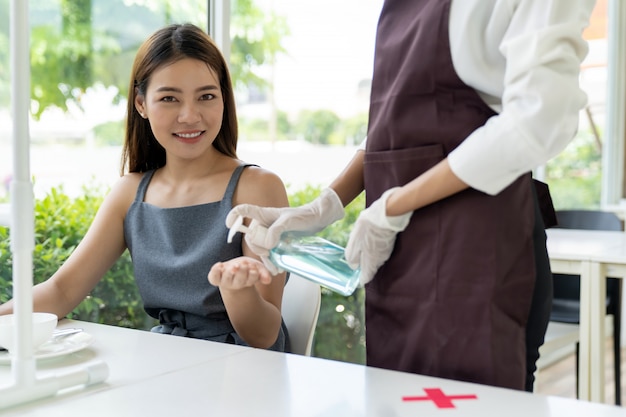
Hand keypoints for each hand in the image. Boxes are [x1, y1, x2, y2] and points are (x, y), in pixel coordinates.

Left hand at [208, 257, 272, 289]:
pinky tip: (220, 265)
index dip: (253, 275)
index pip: (251, 280)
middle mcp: (236, 283)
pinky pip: (213, 277)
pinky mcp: (215, 278)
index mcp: (247, 281)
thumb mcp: (258, 268)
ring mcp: (225, 281)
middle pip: (239, 281)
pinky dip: (215, 271)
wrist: (233, 269)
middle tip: (244, 264)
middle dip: (242, 272)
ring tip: (234, 266)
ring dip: (231, 272)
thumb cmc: (246, 268)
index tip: (254, 268)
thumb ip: (264, 273)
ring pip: (227, 279)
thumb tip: (268, 280)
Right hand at [226, 187, 344, 257]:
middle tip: (268, 252)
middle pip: (251, 237)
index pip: (243, 211)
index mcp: (263, 214)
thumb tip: (267, 245)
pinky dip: (271, 262)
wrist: (317, 220)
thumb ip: (276, 231)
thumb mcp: (289, 221)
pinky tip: (277, 269)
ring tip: (274, 268)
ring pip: (260, 248)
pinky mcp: (277, 243)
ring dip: (265, 258)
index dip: (234, 216)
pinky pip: (269, 254)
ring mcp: (270, 234)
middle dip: (257, 246)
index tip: (229, 225)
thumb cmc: (302, 216)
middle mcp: (264, 224)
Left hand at [345, 187, 411, 285]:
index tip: (356, 280)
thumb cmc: (367, 230)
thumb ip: (352, 257)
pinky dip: (373, 250)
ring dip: (369, 257)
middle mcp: (380, 260)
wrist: (385, 215)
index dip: (361, 279)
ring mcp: (386, 252)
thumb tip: (354, 267)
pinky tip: (369, 242)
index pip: (366, 278)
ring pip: (375, 259)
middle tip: (356, 263)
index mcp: (370, 263)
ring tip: (361, 250)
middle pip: (371, 269)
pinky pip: (379, 251)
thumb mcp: (354, 244)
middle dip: (364, 268)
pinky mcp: (389, 244)